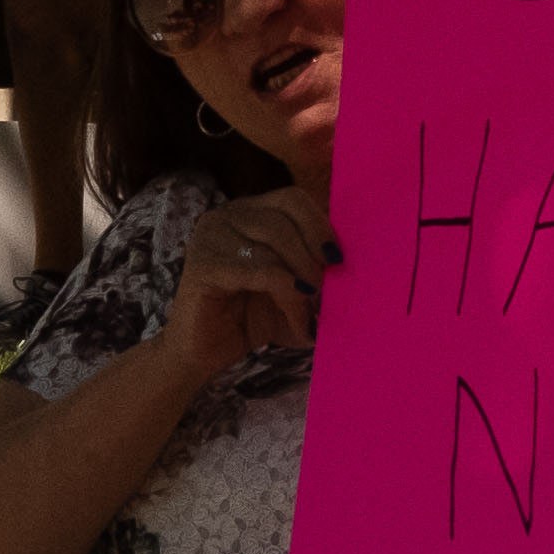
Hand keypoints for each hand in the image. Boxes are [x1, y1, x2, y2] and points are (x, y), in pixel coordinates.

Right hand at [159, 173, 334, 377]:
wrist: (202, 355)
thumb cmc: (247, 320)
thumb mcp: (292, 290)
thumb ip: (317, 272)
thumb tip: (352, 266)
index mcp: (248, 213)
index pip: (292, 198)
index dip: (320, 225)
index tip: (337, 259)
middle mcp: (226, 216)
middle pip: (285, 216)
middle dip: (313, 254)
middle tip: (325, 290)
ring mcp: (211, 237)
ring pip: (275, 242)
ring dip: (303, 279)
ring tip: (309, 312)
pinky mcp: (204, 265)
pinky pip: (262, 270)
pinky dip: (288, 295)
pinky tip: (297, 319)